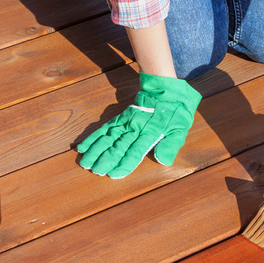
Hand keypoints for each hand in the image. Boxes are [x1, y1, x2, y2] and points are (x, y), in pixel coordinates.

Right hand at [77, 72, 200, 178]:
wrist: (165, 89)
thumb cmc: (176, 112)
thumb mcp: (180, 129)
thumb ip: (171, 145)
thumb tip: (163, 160)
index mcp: (150, 133)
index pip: (135, 151)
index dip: (124, 163)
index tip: (113, 173)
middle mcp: (134, 128)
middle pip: (117, 145)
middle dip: (105, 159)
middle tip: (95, 171)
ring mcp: (125, 122)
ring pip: (107, 137)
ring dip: (96, 150)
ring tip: (85, 162)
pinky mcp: (120, 118)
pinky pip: (104, 128)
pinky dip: (93, 138)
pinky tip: (83, 146)